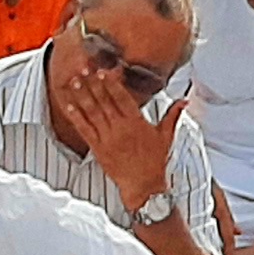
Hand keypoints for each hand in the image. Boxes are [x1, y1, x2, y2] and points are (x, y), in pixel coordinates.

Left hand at [61, 50, 184, 210]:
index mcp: (136, 123)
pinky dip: (76, 116)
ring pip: (92, 113)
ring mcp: (107, 138)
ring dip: (82, 95)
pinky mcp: (98, 148)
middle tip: (84, 68)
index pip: (122, 98)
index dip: (111, 83)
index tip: (103, 71)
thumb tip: (183, 101)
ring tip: (74, 81)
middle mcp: (120, 129)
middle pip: (104, 101)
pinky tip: (69, 105)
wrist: (143, 186)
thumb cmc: (155, 162)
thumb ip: (172, 115)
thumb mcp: (166, 136)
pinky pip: (84, 129)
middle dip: (93, 84)